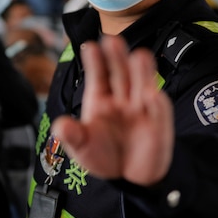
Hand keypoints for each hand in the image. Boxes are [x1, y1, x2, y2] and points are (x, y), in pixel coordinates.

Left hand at [51, 35, 173, 185]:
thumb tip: (59, 125)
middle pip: (120, 73)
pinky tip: (150, 94)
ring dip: (142, 70)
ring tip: (140, 56)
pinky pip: (158, 108)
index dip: (95, 61)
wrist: (129, 178)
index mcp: (100, 99)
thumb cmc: (104, 156)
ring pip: (142, 83)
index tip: (90, 46)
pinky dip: (155, 101)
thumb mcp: (82, 148)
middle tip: (112, 40)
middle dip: (117, 57)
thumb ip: (72, 136)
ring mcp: (141, 107)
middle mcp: (121, 98)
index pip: (98, 75)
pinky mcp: (158, 120)